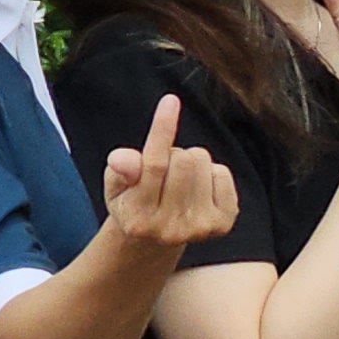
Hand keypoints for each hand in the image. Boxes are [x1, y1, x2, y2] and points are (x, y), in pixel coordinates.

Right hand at [98, 90, 239, 251]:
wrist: (157, 237)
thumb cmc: (132, 200)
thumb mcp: (116, 185)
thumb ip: (119, 170)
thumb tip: (124, 159)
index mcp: (138, 218)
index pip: (154, 165)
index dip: (163, 129)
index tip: (171, 100)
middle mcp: (170, 228)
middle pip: (184, 159)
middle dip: (173, 153)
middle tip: (164, 170)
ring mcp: (199, 228)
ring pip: (203, 162)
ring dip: (191, 162)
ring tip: (179, 180)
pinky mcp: (222, 224)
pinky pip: (222, 173)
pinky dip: (211, 173)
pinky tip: (198, 190)